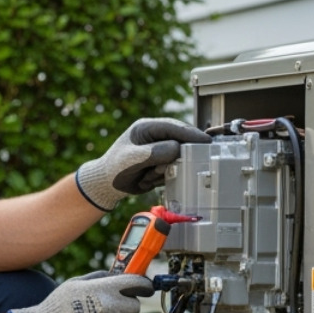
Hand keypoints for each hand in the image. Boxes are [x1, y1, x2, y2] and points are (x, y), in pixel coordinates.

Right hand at [7, 272, 154, 312]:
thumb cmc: (57, 307)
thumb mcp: (76, 284)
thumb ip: (99, 278)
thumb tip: (117, 275)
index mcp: (105, 288)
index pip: (138, 284)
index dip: (145, 287)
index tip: (146, 289)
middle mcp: (112, 306)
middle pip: (135, 307)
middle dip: (125, 308)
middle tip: (108, 311)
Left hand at [75, 117, 210, 211]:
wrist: (107, 185)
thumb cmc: (114, 169)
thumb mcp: (133, 158)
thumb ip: (156, 152)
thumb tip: (177, 148)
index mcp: (146, 128)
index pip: (174, 127)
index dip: (191, 134)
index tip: (206, 141)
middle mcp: (155, 136)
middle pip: (180, 142)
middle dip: (175, 157)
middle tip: (165, 168)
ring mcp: (159, 150)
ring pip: (177, 158)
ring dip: (164, 170)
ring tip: (146, 175)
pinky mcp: (161, 163)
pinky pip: (172, 169)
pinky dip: (162, 176)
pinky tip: (147, 179)